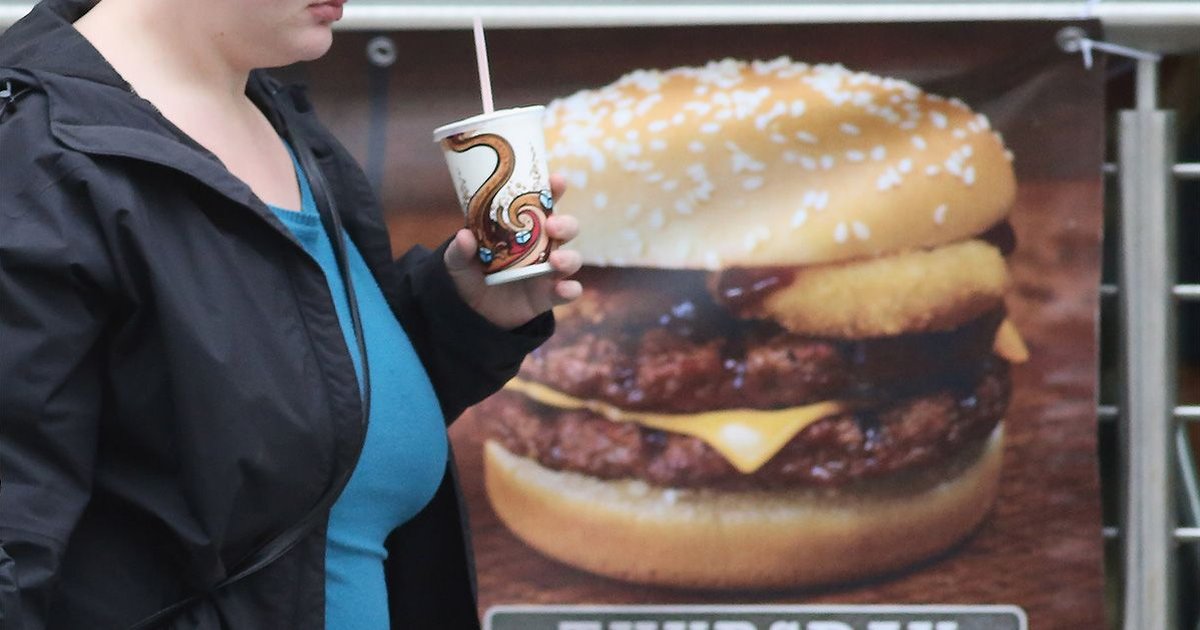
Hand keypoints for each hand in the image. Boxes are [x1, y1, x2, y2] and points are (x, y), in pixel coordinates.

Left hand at [443, 174, 582, 329]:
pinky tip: (565, 289)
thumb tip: (464, 236)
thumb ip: (460, 250)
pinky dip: (570, 290)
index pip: (543, 203)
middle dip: (565, 224)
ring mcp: (547, 271)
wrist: (471, 311)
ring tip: (555, 260)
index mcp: (523, 228)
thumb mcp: (457, 261)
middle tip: (551, 225)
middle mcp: (541, 246)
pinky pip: (568, 291)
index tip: (557, 181)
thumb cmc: (470, 275)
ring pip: (571, 258)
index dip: (553, 189)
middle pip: (565, 229)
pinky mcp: (548, 295)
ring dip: (569, 258)